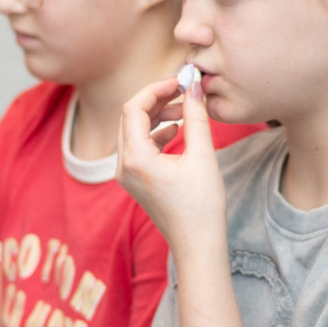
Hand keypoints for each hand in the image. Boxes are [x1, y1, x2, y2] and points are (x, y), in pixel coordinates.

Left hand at [116, 73, 225, 244]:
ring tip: (185, 110)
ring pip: (134, 130)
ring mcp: (127, 174)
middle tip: (183, 91)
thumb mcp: (203, 156)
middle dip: (156, 100)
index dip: (156, 89)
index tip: (180, 81)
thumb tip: (194, 87)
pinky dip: (156, 132)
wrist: (197, 245)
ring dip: (157, 115)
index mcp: (136, 158)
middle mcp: (124, 165)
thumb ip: (197, 117)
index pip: (134, 108)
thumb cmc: (202, 206)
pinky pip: (139, 146)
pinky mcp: (136, 180)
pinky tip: (177, 130)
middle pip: (131, 117)